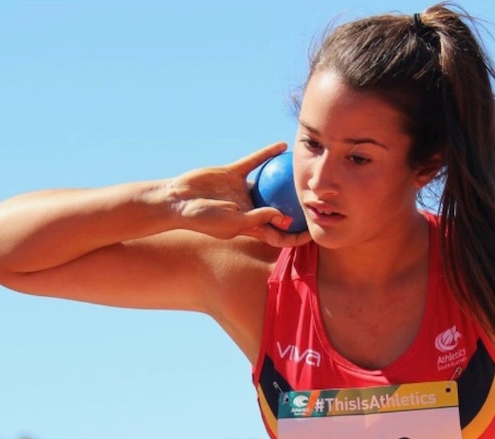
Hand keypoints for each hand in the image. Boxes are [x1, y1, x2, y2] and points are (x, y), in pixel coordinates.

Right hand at [167, 142, 310, 246]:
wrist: (178, 200)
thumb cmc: (204, 218)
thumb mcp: (234, 222)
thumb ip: (259, 218)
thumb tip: (285, 217)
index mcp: (251, 226)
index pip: (278, 234)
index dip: (295, 236)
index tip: (312, 232)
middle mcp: (250, 208)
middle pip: (279, 209)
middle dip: (297, 207)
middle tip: (316, 199)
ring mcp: (242, 191)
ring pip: (270, 183)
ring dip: (286, 177)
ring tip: (304, 168)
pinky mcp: (234, 173)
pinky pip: (255, 161)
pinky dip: (267, 153)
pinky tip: (282, 145)